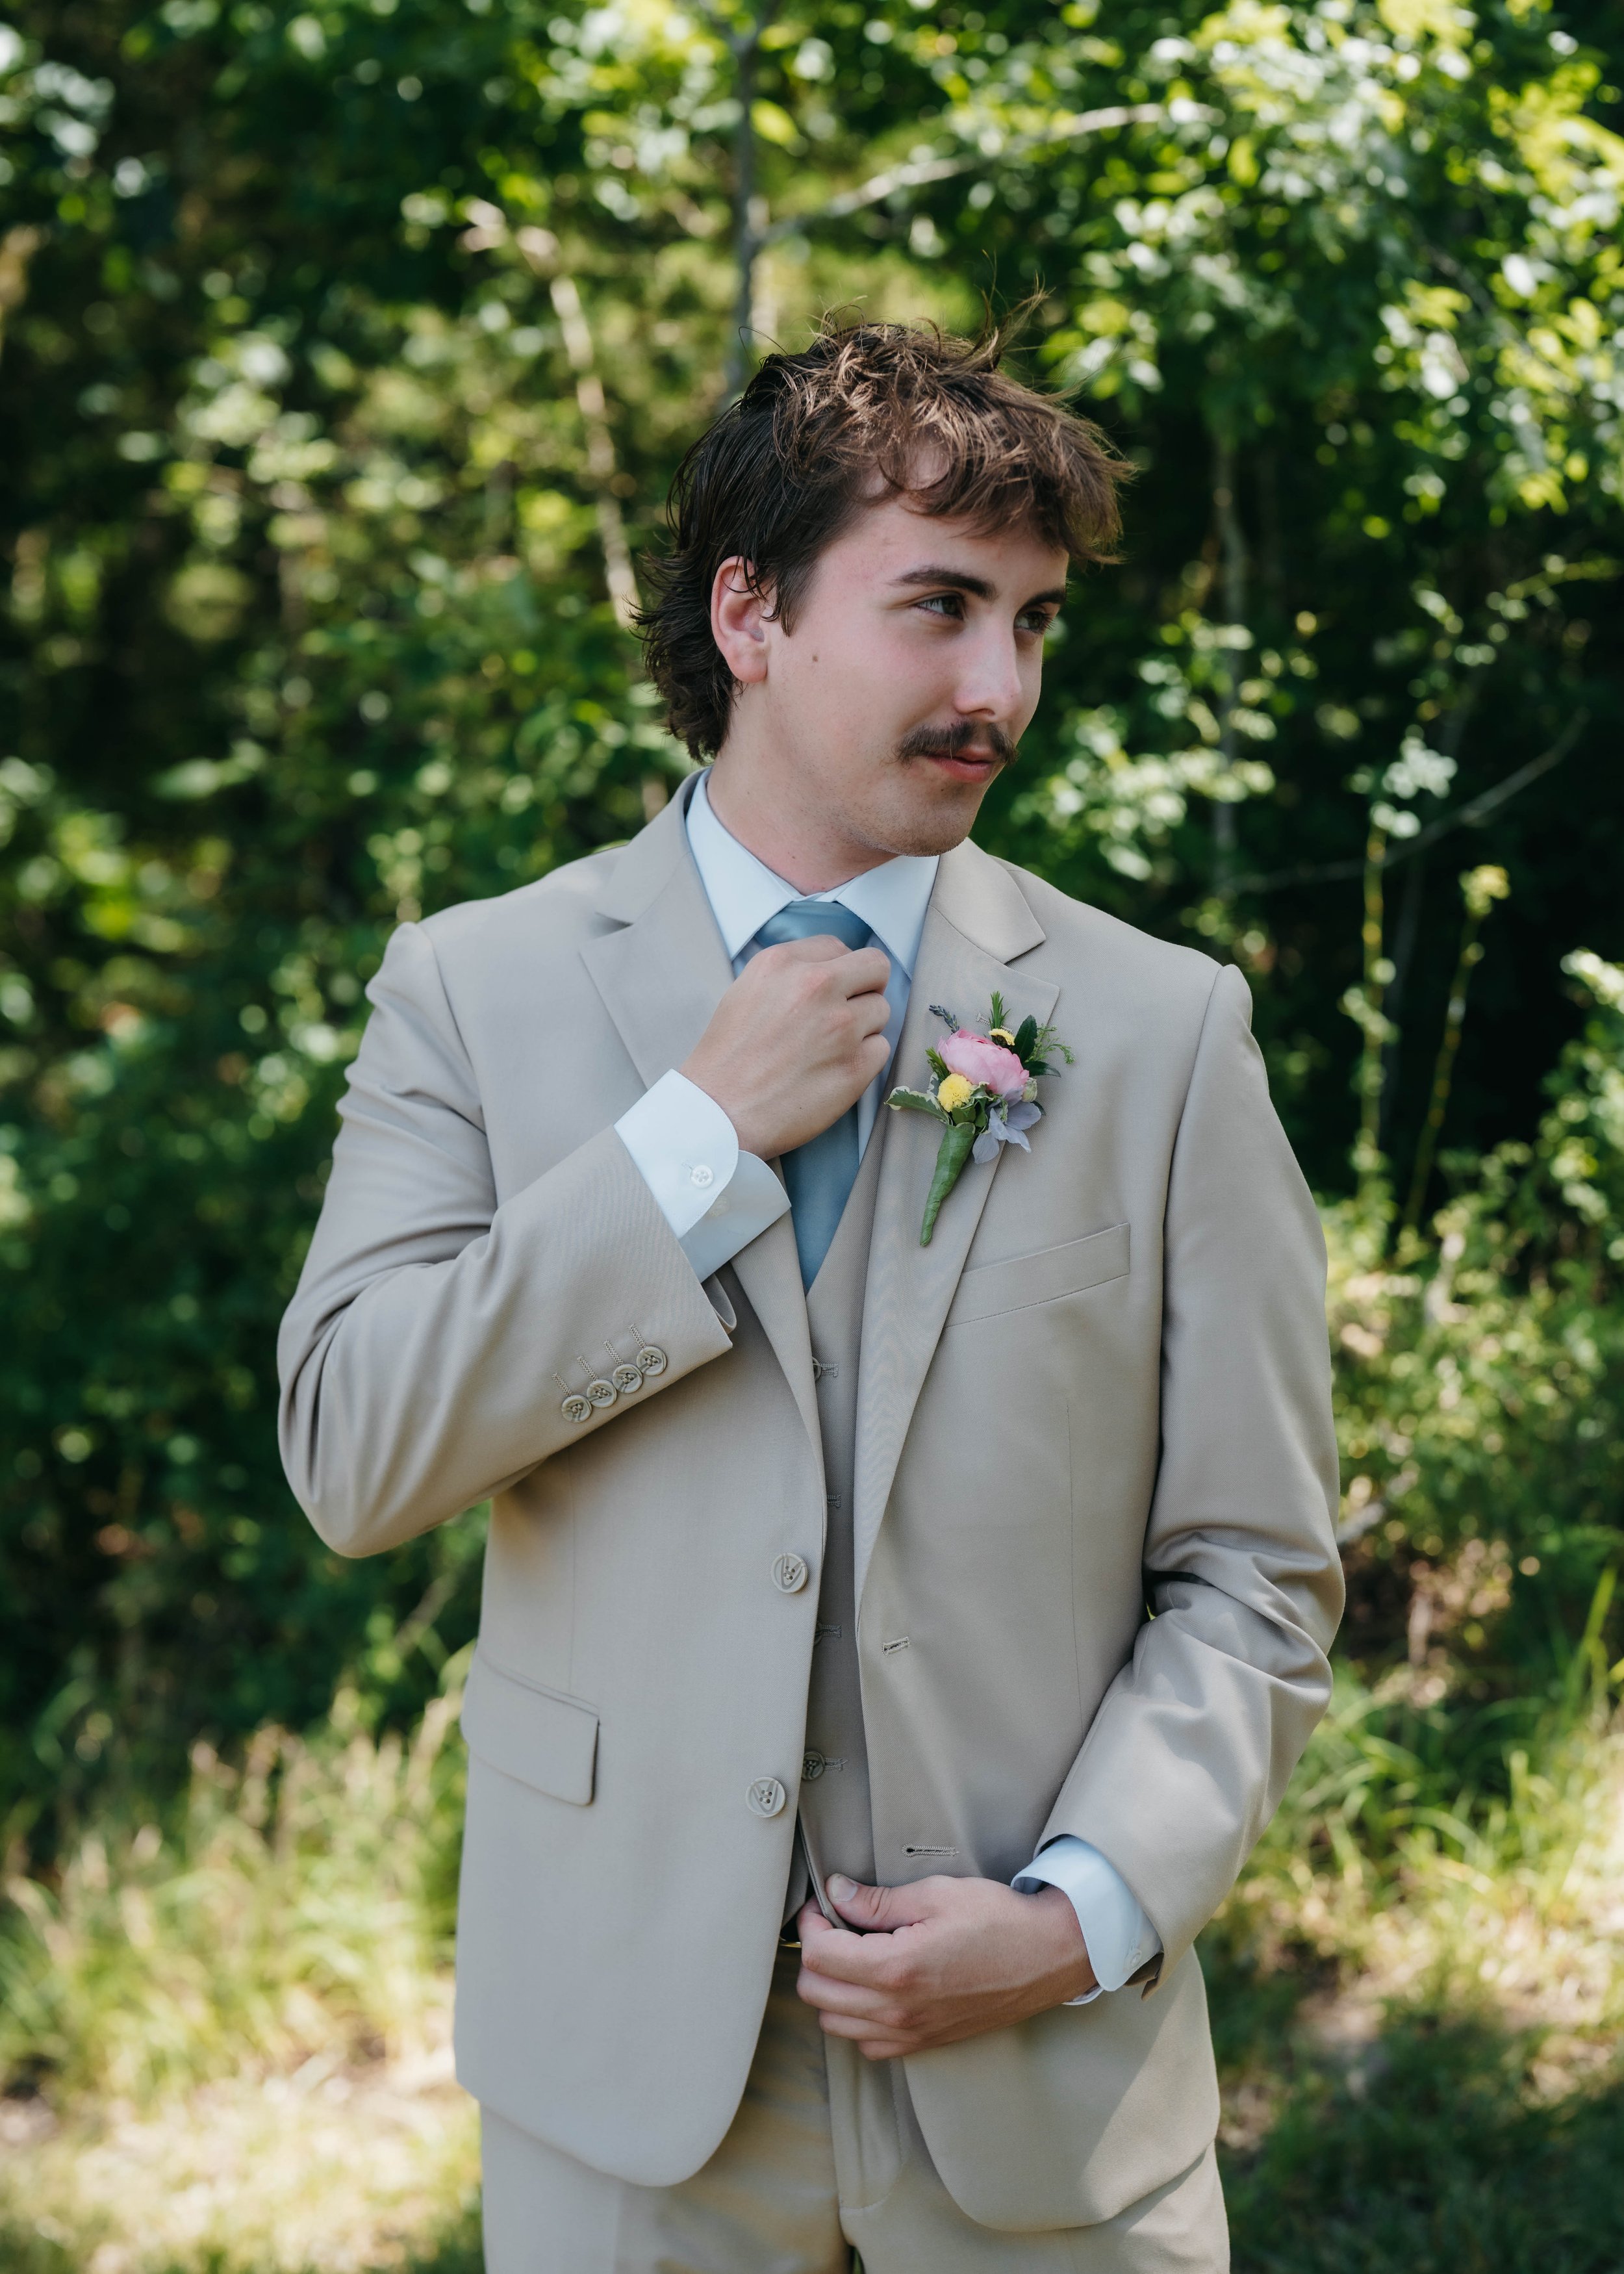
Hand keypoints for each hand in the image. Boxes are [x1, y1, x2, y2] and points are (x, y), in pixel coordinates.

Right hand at [681, 936, 892, 1159]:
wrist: (719, 1113)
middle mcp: (815, 986)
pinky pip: (881, 1049)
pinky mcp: (856, 1066)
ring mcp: (840, 1026)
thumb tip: (831, 970)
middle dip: (867, 987)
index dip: (838, 970)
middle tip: (848, 1011)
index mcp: (783, 963)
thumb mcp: (746, 992)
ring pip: (881, 1010)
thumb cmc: (727, 1059)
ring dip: (864, 1027)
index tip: (831, 990)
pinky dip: (864, 1060)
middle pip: (876, 967)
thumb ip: (790, 974)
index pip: (838, 947)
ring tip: (830, 1049)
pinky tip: (834, 1071)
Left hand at [795, 1874, 1095, 2060]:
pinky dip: (856, 2019)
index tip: (822, 1904)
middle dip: (814, 1954)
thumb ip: (877, 1901)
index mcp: (897, 1968)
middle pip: (816, 1993)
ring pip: (834, 2024)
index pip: (818, 1955)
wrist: (1048, 1956)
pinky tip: (875, 1987)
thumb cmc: (998, 1919)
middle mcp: (898, 2010)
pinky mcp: (926, 2043)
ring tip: (853, 1954)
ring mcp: (911, 2033)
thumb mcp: (936, 1895)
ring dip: (831, 1988)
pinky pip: (868, 2044)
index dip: (810, 1923)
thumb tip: (836, 1893)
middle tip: (833, 1925)